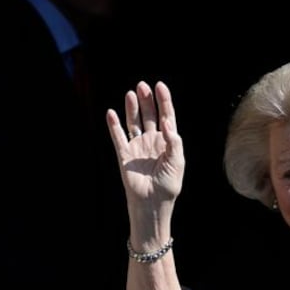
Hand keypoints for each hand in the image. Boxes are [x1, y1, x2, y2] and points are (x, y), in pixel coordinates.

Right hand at [106, 81, 184, 207]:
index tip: (160, 86)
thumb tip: (167, 122)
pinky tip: (111, 113)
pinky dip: (114, 125)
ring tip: (130, 93)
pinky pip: (118, 137)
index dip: (164, 100)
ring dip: (132, 108)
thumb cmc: (168, 185)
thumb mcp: (177, 162)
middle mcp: (151, 141)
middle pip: (149, 115)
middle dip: (146, 100)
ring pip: (133, 122)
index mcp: (167, 142)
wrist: (152, 203)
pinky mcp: (124, 155)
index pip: (166, 116)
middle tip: (142, 85)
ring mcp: (137, 147)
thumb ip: (174, 141)